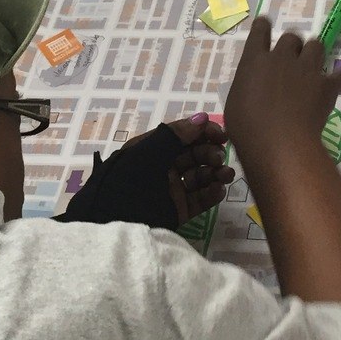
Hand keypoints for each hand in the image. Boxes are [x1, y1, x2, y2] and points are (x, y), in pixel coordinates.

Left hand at [61, 116, 233, 228]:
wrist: (113, 222)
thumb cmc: (128, 180)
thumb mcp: (148, 152)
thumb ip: (175, 135)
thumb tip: (202, 117)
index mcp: (151, 150)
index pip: (182, 136)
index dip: (202, 133)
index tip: (221, 135)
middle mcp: (161, 168)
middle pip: (193, 156)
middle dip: (210, 154)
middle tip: (220, 158)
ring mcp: (170, 191)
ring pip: (198, 178)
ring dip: (215, 173)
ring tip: (227, 175)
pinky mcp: (177, 212)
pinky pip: (198, 200)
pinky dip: (211, 194)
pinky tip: (219, 190)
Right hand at [224, 18, 340, 171]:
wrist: (278, 143)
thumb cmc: (247, 129)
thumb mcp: (235, 104)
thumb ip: (246, 88)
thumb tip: (252, 88)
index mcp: (254, 60)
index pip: (259, 31)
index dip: (263, 26)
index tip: (265, 24)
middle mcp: (281, 58)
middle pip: (291, 37)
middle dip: (293, 46)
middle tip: (291, 60)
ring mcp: (306, 69)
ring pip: (316, 45)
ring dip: (314, 53)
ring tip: (313, 67)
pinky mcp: (326, 85)